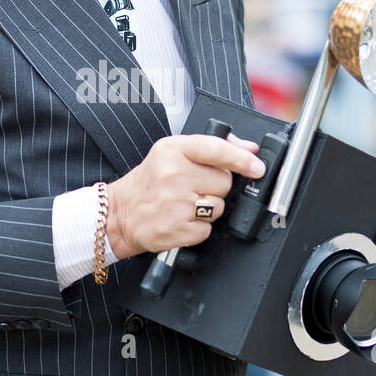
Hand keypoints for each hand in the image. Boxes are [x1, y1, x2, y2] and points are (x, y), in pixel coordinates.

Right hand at [106, 132, 265, 258]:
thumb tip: (249, 148)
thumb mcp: (172, 153)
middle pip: (224, 182)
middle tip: (193, 188)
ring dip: (208, 209)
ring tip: (184, 204)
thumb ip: (212, 147)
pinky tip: (181, 220)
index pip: (216, 149)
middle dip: (215, 187)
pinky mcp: (177, 228)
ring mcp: (175, 203)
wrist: (119, 214)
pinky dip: (198, 228)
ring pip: (218, 207)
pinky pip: (208, 229)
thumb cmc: (149, 183)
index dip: (241, 159)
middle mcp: (173, 175)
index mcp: (172, 150)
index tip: (257, 167)